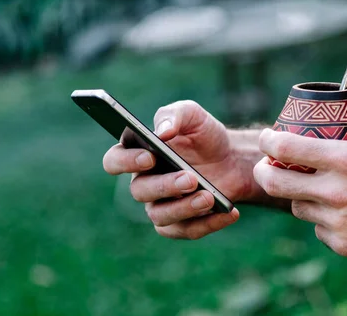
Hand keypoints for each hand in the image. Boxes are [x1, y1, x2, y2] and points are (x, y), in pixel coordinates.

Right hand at [103, 101, 266, 239]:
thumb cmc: (204, 134)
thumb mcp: (192, 115)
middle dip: (165, 186)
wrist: (232, 158)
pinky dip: (208, 224)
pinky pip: (186, 230)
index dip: (126, 162)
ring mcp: (160, 205)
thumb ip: (174, 116)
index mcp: (137, 153)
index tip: (150, 157)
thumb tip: (162, 132)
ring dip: (184, 208)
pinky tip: (229, 212)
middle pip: (139, 191)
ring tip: (209, 197)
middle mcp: (143, 182)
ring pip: (160, 216)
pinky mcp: (181, 223)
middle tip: (191, 178)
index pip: (114, 161)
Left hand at [253, 113, 346, 268]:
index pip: (287, 148)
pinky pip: (318, 229)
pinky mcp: (344, 244)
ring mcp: (338, 221)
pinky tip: (339, 212)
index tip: (267, 138)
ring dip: (299, 195)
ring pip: (297, 207)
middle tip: (266, 165)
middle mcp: (336, 192)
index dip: (268, 141)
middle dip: (263, 171)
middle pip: (274, 183)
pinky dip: (322, 219)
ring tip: (312, 188)